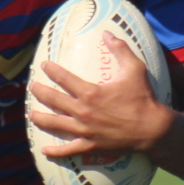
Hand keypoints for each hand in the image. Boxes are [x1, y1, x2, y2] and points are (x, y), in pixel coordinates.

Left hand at [28, 33, 171, 159]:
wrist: (153, 129)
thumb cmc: (143, 98)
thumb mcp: (135, 69)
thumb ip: (120, 49)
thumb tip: (108, 33)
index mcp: (91, 93)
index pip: (64, 78)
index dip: (52, 70)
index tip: (44, 66)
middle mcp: (83, 112)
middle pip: (54, 100)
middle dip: (40, 92)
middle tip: (32, 87)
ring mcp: (85, 131)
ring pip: (56, 124)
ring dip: (41, 119)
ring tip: (31, 114)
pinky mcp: (91, 146)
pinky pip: (69, 149)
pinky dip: (56, 151)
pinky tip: (44, 150)